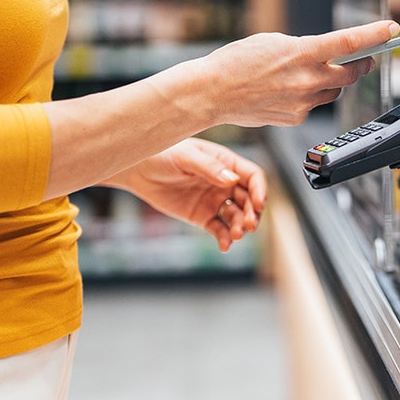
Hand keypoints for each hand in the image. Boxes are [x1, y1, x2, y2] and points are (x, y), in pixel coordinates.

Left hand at [107, 138, 266, 251]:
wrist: (139, 170)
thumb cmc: (163, 154)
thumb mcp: (187, 157)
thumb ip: (209, 167)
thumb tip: (232, 180)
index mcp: (227, 163)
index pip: (253, 177)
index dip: (260, 190)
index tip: (259, 204)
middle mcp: (226, 183)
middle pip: (249, 200)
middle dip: (253, 213)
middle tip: (248, 225)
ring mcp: (215, 201)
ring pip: (237, 217)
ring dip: (240, 227)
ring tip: (236, 235)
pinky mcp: (203, 217)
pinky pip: (219, 229)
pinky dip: (224, 238)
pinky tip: (225, 246)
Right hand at [195, 20, 399, 126]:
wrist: (212, 92)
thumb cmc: (237, 62)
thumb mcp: (274, 42)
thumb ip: (303, 49)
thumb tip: (323, 56)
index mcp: (302, 53)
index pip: (348, 43)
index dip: (373, 35)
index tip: (390, 29)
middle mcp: (307, 79)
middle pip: (351, 74)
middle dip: (361, 65)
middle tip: (364, 59)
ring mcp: (303, 102)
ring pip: (333, 92)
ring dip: (332, 82)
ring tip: (312, 74)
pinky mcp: (296, 118)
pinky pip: (313, 105)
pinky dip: (309, 97)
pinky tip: (289, 91)